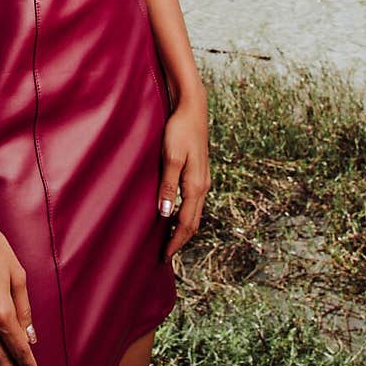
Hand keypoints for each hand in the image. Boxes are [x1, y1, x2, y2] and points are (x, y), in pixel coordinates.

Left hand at [157, 90, 210, 260]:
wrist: (192, 108)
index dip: (175, 242)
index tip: (163, 257)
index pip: (186, 223)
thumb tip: (165, 214)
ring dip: (182, 228)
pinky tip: (174, 213)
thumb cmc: (179, 130)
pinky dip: (184, 214)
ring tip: (168, 240)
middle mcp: (202, 186)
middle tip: (164, 255)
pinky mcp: (198, 172)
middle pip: (193, 222)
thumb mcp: (170, 158)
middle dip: (180, 240)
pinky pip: (192, 201)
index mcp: (196, 186)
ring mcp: (202, 179)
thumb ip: (168, 186)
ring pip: (194, 212)